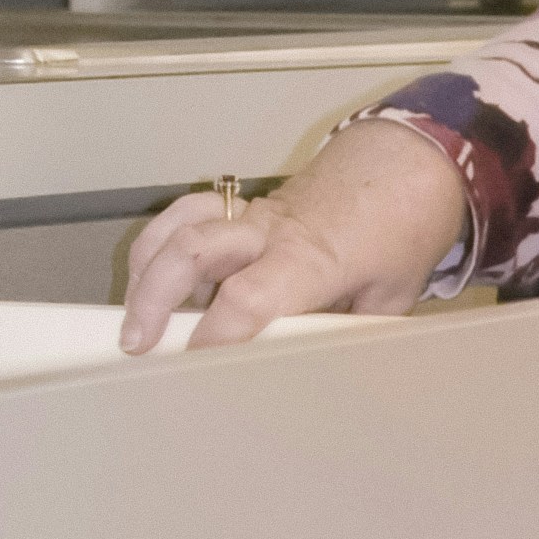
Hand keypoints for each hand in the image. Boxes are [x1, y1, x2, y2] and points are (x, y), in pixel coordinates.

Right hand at [120, 119, 472, 352]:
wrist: (406, 162)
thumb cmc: (401, 229)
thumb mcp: (390, 296)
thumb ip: (349, 334)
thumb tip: (319, 376)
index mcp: (312, 259)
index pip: (249, 298)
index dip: (216, 334)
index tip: (193, 365)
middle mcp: (272, 232)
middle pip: (192, 250)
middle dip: (153, 297)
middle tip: (136, 344)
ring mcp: (253, 215)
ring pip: (179, 227)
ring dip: (145, 270)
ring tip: (132, 320)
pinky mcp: (244, 208)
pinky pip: (188, 215)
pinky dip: (161, 244)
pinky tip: (154, 281)